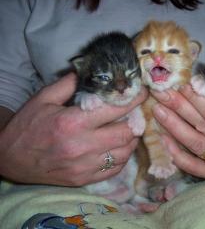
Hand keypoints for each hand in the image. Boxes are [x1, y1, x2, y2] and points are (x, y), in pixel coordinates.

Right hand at [0, 73, 147, 185]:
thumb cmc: (27, 126)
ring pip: (125, 153)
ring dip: (131, 139)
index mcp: (73, 122)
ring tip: (127, 129)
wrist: (9, 159)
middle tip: (135, 113)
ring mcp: (85, 166)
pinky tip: (117, 147)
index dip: (134, 99)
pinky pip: (115, 169)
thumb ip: (69, 84)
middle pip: (126, 133)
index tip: (143, 93)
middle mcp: (82, 146)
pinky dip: (122, 157)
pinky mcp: (84, 180)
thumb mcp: (44, 98)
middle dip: (135, 121)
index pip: (115, 109)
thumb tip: (91, 71)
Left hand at [151, 85, 204, 180]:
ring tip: (157, 110)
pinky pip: (192, 166)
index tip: (182, 86)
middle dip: (179, 107)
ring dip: (173, 126)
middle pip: (202, 126)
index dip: (197, 100)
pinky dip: (176, 153)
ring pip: (194, 143)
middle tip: (161, 93)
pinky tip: (163, 138)